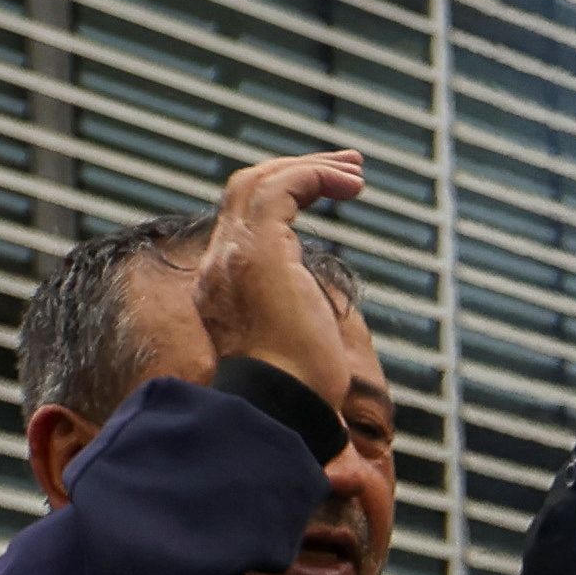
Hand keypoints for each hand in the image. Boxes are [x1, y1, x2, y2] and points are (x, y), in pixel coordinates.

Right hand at [196, 152, 369, 406]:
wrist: (278, 407)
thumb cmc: (296, 395)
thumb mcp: (290, 348)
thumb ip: (292, 320)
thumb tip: (314, 324)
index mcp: (222, 285)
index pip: (243, 224)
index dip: (283, 199)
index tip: (325, 194)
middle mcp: (219, 263)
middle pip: (245, 192)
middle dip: (297, 170)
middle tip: (348, 168)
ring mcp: (233, 253)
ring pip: (260, 181)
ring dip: (311, 168)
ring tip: (356, 171)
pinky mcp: (259, 249)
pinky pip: (282, 189)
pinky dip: (316, 177)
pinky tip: (350, 186)